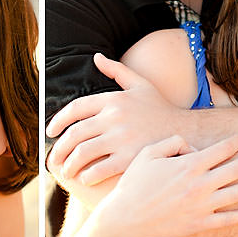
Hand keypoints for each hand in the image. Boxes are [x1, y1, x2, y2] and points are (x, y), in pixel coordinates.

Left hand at [46, 53, 181, 184]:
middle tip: (54, 159)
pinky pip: (99, 169)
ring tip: (66, 172)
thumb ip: (117, 70)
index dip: (58, 121)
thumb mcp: (140, 84)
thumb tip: (96, 57)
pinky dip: (87, 176)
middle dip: (59, 149)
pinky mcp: (130, 158)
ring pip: (83, 153)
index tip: (50, 132)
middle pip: (74, 134)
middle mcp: (114, 117)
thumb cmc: (161, 108)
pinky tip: (84, 179)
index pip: (75, 108)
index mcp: (113, 99)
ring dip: (69, 165)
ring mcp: (122, 138)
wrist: (187, 132)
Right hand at [98, 133, 237, 236]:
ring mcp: (203, 206)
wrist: (126, 219)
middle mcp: (200, 184)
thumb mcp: (148, 154)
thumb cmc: (134, 184)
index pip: (221, 149)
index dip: (236, 141)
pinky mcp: (201, 224)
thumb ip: (173, 142)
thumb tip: (192, 146)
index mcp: (188, 165)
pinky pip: (230, 218)